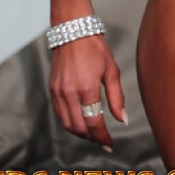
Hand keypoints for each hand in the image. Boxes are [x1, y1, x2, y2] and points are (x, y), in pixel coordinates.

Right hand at [48, 35, 126, 150]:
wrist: (73, 31)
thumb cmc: (95, 48)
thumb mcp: (111, 70)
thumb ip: (116, 98)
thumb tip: (122, 120)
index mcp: (87, 88)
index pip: (94, 123)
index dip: (102, 137)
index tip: (109, 144)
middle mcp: (70, 93)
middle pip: (79, 128)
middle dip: (92, 137)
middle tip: (102, 139)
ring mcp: (59, 92)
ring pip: (67, 124)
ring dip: (80, 133)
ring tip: (92, 132)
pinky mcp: (52, 89)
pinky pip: (60, 114)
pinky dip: (70, 122)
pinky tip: (80, 120)